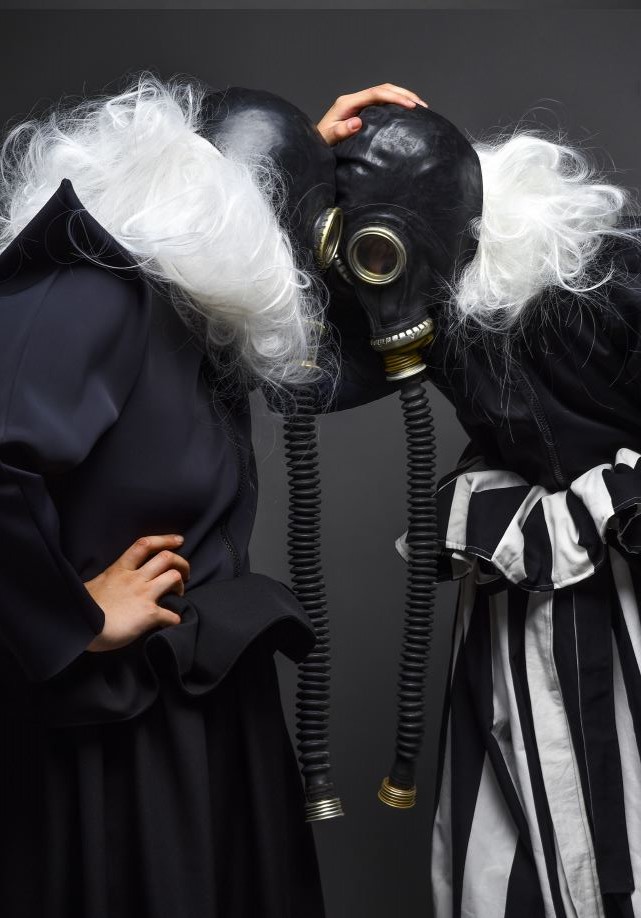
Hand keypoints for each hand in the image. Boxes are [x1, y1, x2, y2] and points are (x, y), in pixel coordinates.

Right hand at [83, 534, 190, 651]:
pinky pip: (171, 614)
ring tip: (178, 594)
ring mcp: (143, 594)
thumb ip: (110, 580)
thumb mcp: (96, 584)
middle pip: (166, 558)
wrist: (79, 626)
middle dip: (181, 563)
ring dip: (180, 586)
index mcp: (120, 569)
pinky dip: (175, 618)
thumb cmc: (82, 607)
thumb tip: (113, 584)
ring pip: (173, 578)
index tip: (179, 540)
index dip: (165, 539)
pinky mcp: (148, 614)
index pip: (145, 544)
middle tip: (185, 572)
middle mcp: (134, 578)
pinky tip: (172, 621)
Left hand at [316, 83, 428, 145]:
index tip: (410, 105)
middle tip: (422, 105)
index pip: (376, 94)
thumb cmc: (321, 143)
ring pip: (385, 94)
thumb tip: (358, 122)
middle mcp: (354, 100)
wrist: (314, 145)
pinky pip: (382, 104)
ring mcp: (358, 104)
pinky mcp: (361, 111)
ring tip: (420, 108)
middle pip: (383, 89)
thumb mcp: (329, 139)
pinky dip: (396, 105)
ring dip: (402, 97)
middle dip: (404, 94)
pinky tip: (407, 113)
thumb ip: (342, 131)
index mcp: (347, 103)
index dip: (395, 97)